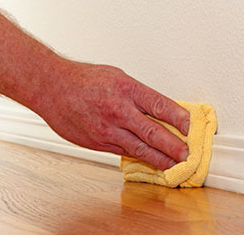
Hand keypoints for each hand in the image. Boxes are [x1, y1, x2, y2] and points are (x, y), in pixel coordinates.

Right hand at [36, 61, 189, 169]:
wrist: (52, 88)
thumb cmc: (83, 79)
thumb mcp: (116, 77)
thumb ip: (137, 95)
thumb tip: (158, 110)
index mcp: (127, 89)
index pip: (161, 106)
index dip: (180, 119)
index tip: (191, 127)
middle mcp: (119, 110)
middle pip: (155, 132)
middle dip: (175, 146)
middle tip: (188, 155)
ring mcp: (108, 128)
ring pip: (140, 148)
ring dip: (161, 158)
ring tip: (175, 165)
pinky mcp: (98, 142)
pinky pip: (123, 152)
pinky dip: (139, 158)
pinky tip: (150, 162)